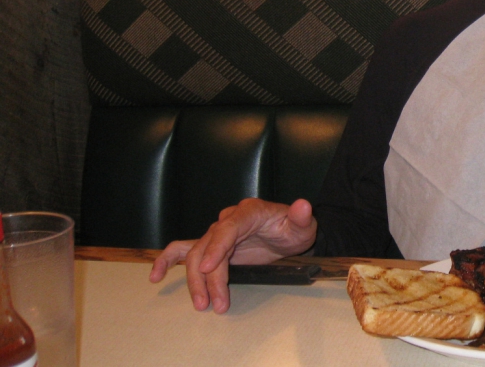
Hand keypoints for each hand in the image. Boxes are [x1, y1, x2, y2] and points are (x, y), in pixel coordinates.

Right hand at [148, 198, 316, 313]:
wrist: (288, 232)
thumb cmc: (293, 228)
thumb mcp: (303, 224)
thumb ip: (302, 217)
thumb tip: (303, 206)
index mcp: (248, 212)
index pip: (228, 228)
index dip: (217, 247)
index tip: (209, 267)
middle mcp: (228, 220)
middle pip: (209, 247)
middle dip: (208, 277)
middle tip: (214, 303)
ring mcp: (217, 232)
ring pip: (196, 254)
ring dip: (194, 280)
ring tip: (202, 304)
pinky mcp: (212, 245)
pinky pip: (184, 249)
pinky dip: (167, 260)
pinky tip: (155, 276)